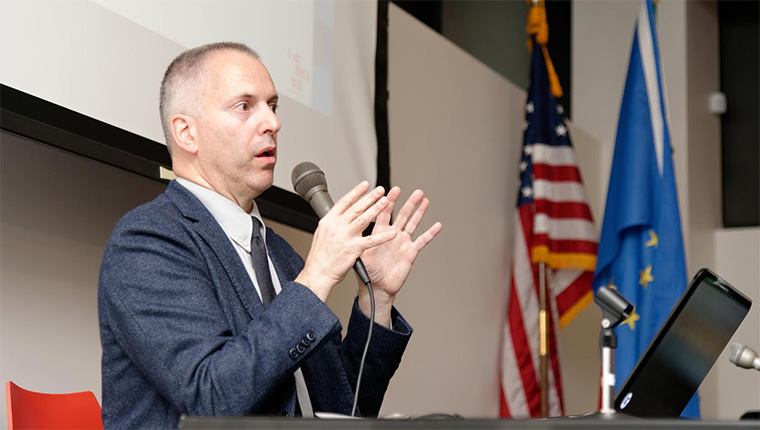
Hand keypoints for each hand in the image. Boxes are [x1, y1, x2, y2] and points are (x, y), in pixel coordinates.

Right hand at [295, 182, 397, 301]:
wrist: (318, 274)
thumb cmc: (320, 258)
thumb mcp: (321, 235)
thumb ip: (333, 224)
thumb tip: (341, 216)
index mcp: (328, 221)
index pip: (344, 202)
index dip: (356, 192)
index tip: (365, 185)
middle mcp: (336, 226)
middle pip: (356, 207)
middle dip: (370, 197)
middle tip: (380, 190)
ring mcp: (345, 236)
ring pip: (364, 219)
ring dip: (376, 209)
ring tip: (385, 201)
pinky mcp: (353, 248)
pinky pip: (371, 240)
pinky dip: (383, 236)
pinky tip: (391, 232)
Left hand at [358, 187, 441, 324]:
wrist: (377, 287)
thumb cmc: (368, 271)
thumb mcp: (361, 254)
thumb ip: (360, 241)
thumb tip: (352, 229)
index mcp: (380, 233)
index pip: (384, 213)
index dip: (388, 201)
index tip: (391, 190)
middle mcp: (392, 235)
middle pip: (402, 215)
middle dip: (409, 203)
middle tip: (415, 191)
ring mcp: (403, 242)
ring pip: (413, 224)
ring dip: (419, 212)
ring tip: (425, 200)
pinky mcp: (410, 252)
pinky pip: (422, 241)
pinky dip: (430, 233)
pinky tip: (437, 225)